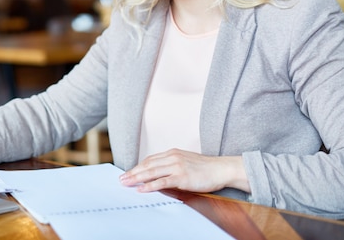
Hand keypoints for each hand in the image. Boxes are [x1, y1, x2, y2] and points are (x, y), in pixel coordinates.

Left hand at [119, 148, 249, 193]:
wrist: (222, 169)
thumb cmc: (206, 168)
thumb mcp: (186, 161)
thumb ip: (173, 165)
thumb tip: (160, 173)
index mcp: (173, 153)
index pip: (150, 160)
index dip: (138, 166)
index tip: (128, 172)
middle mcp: (172, 157)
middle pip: (147, 165)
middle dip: (133, 172)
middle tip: (121, 179)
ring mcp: (177, 166)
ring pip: (152, 172)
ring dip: (137, 178)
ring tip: (126, 183)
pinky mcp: (182, 177)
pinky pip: (162, 182)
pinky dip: (149, 185)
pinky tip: (141, 189)